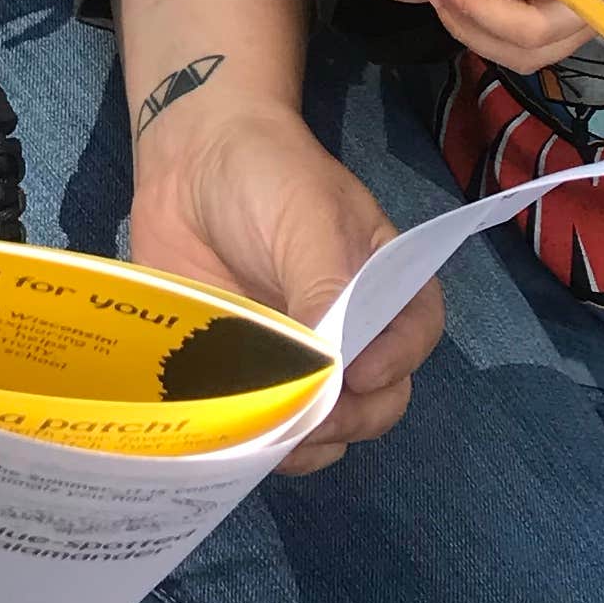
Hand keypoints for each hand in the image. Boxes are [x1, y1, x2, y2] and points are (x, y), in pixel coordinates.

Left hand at [129, 94, 440, 474]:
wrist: (188, 160)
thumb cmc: (265, 175)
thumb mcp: (308, 219)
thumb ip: (325, 287)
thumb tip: (332, 367)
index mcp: (382, 284)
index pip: (414, 337)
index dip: (397, 364)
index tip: (359, 375)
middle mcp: (348, 330)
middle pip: (376, 398)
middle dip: (350, 417)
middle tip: (310, 417)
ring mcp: (297, 358)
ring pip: (322, 426)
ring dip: (304, 442)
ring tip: (272, 436)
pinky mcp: (247, 373)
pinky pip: (264, 424)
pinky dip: (257, 440)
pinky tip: (237, 437)